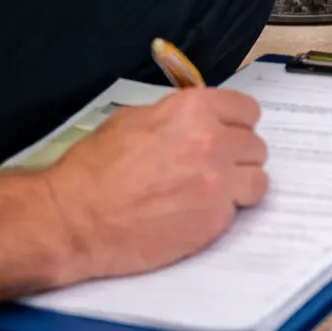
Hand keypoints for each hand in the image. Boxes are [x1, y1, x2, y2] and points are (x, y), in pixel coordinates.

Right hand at [40, 87, 268, 282]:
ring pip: (258, 180)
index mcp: (194, 110)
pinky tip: (192, 214)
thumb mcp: (133, 120)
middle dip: (238, 156)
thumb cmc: (94, 169)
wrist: (73, 219)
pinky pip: (237, 211)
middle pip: (255, 146)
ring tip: (210, 192)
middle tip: (213, 167)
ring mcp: (218, 183)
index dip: (237, 123)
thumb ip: (177, 116)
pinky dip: (220, 213)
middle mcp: (214, 142)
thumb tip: (199, 119)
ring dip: (239, 185)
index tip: (229, 132)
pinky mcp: (215, 220)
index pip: (247, 110)